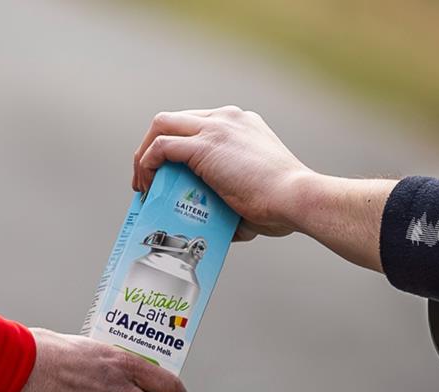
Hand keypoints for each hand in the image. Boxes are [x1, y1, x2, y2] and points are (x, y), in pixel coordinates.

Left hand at [133, 105, 314, 240]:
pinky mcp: (204, 146)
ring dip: (145, 153)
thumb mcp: (254, 192)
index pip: (196, 124)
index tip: (167, 174)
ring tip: (142, 183)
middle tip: (148, 179)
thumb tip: (219, 226)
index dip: (175, 147)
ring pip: (162, 125)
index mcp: (241, 124)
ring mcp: (215, 128)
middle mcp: (226, 118)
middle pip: (174, 120)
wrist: (296, 198)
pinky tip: (147, 184)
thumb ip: (233, 200)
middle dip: (154, 147)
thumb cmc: (282, 205)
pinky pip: (161, 146)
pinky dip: (147, 163)